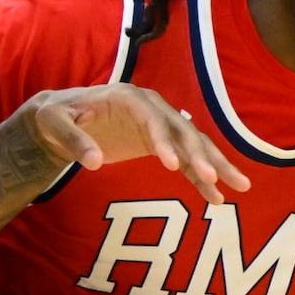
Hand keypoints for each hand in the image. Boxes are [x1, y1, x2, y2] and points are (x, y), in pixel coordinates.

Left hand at [24, 85, 250, 203]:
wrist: (61, 117)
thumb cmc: (56, 117)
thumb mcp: (54, 124)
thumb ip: (74, 141)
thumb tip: (93, 162)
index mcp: (127, 97)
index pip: (152, 117)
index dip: (165, 140)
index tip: (173, 166)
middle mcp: (150, 107)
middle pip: (183, 130)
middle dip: (202, 155)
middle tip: (215, 178)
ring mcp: (158, 124)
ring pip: (194, 144)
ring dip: (216, 165)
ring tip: (240, 187)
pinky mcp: (159, 143)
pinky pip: (186, 161)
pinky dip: (200, 178)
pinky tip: (217, 198)